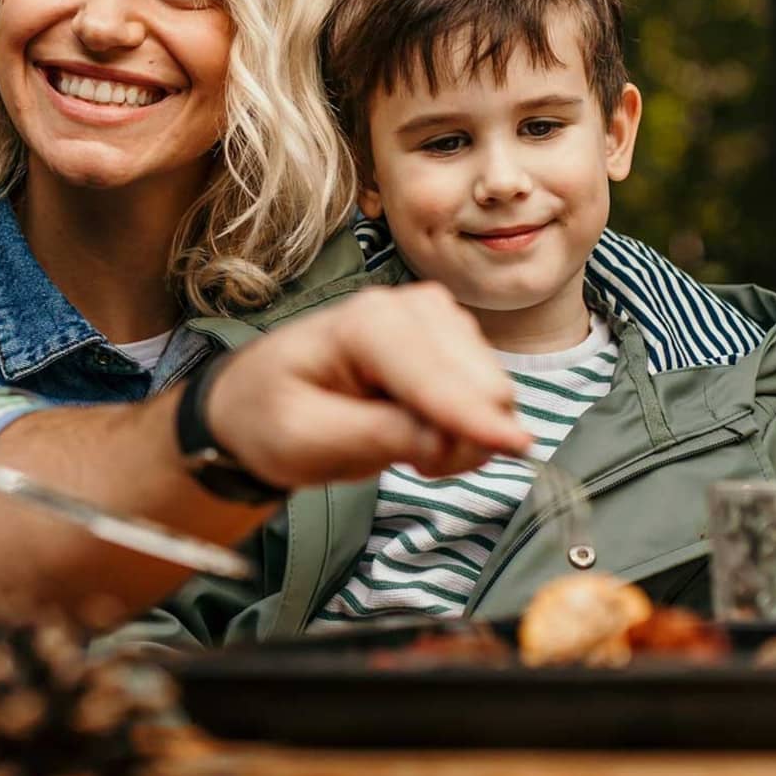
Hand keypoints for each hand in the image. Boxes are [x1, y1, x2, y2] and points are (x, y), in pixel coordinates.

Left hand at [205, 282, 530, 487]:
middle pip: (479, 380)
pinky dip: (467, 425)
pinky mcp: (450, 341)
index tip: (515, 448)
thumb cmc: (271, 414)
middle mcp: (408, 308)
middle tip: (415, 467)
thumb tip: (445, 440)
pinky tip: (424, 433)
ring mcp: (434, 320)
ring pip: (492, 388)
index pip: (433, 375)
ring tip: (408, 448)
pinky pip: (487, 392)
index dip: (472, 417)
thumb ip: (376, 437)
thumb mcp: (306, 440)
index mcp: (364, 324)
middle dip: (463, 436)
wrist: (260, 400)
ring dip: (465, 434)